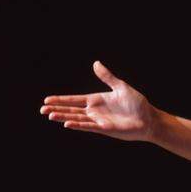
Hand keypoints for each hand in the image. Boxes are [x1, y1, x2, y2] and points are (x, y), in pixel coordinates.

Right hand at [40, 61, 157, 141]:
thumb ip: (107, 77)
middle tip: (42, 109)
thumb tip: (95, 63)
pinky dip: (78, 125)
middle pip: (71, 110)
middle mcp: (95, 111)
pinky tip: (67, 123)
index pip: (74, 100)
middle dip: (57, 109)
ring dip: (63, 117)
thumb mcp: (120, 87)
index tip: (47, 100)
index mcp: (97, 100)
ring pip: (77, 118)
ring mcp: (98, 120)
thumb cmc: (136, 103)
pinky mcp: (104, 128)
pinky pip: (88, 126)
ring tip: (50, 115)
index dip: (61, 100)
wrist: (148, 118)